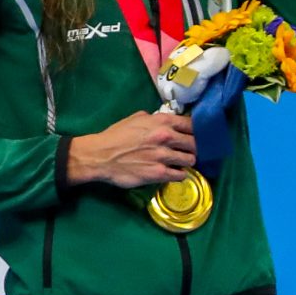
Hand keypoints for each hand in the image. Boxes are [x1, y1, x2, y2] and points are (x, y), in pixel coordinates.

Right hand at [69, 111, 195, 188]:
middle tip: (186, 151)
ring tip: (178, 163)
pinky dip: (178, 174)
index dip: (194, 131)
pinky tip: (172, 172)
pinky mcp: (160, 173)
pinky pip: (181, 175)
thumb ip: (153, 119)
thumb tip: (164, 122)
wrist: (100, 156)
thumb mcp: (135, 119)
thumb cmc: (116, 135)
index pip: (191, 125)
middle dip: (192, 148)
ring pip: (190, 160)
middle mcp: (166, 137)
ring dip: (185, 162)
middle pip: (194, 144)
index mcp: (161, 121)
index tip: (192, 136)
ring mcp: (164, 156)